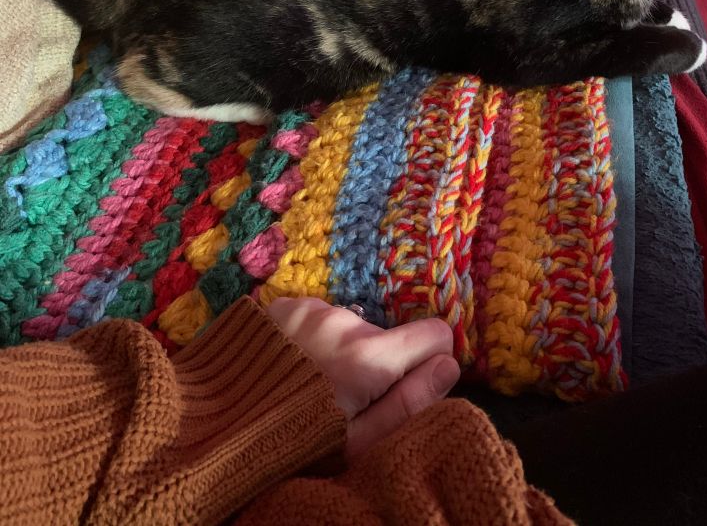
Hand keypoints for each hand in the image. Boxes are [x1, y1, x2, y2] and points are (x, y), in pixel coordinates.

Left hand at [267, 296, 459, 458]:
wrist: (215, 424)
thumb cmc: (294, 443)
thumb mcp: (358, 443)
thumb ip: (409, 403)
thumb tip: (450, 365)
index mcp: (368, 356)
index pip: (434, 334)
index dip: (428, 362)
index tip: (406, 384)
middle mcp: (344, 321)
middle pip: (386, 336)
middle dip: (375, 363)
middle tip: (341, 398)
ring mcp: (310, 308)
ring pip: (351, 325)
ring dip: (341, 348)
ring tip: (311, 383)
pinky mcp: (283, 304)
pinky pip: (318, 316)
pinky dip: (313, 337)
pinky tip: (291, 366)